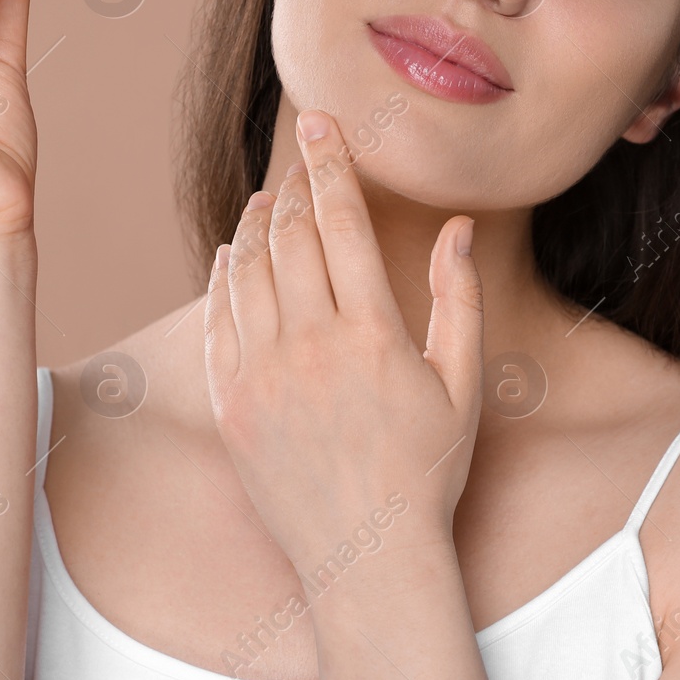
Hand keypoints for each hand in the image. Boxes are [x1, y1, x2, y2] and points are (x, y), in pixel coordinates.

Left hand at [202, 108, 484, 571]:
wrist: (367, 556)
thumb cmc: (427, 471)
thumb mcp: (464, 385)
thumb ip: (459, 298)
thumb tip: (459, 226)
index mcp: (372, 334)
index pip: (343, 223)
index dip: (331, 165)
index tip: (322, 123)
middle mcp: (310, 346)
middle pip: (289, 237)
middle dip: (292, 186)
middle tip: (297, 159)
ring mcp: (262, 376)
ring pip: (245, 271)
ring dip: (252, 226)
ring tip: (263, 203)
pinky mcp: (229, 404)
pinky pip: (216, 320)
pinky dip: (221, 278)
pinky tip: (229, 258)